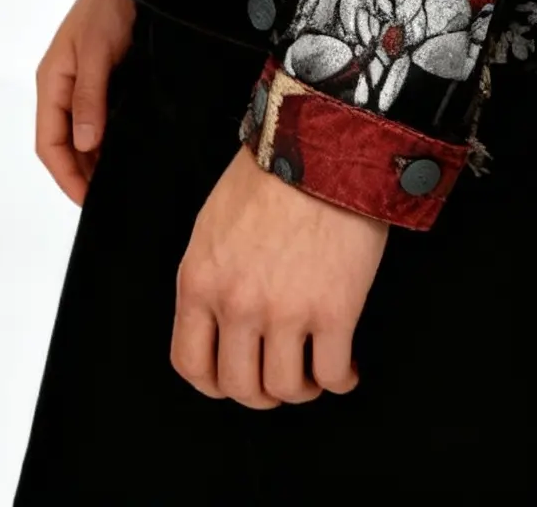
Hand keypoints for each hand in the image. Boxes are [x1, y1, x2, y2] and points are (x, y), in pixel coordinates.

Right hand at [33, 0, 135, 204]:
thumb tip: (84, 145)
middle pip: (60, 144)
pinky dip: (103, 142)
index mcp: (50, 83)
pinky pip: (93, 121)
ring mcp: (77, 86)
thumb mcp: (96, 54)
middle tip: (106, 198)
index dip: (65, 175)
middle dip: (77, 174)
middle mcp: (59, 88)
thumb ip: (89, 99)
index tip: (87, 200)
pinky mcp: (97, 82)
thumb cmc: (105, 13)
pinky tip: (121, 152)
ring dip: (90, 160)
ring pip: (76, 135)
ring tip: (115, 182)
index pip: (48, 143)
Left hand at [171, 143, 386, 406]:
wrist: (321, 145)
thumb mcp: (213, 224)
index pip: (190, 364)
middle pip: (239, 387)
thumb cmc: (269, 174)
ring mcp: (285, 311)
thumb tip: (219, 320)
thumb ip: (211, 276)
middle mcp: (236, 303)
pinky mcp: (334, 311)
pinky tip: (345, 366)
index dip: (214, 382)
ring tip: (313, 369)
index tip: (233, 379)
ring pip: (286, 389)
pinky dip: (341, 380)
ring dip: (302, 388)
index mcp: (200, 280)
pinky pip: (332, 376)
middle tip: (279, 375)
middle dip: (261, 392)